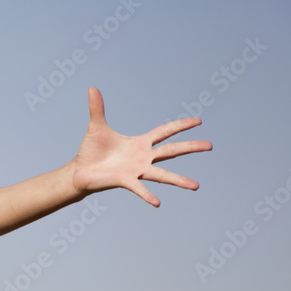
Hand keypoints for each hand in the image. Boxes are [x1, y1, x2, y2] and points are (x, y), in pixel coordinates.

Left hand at [70, 87, 211, 206]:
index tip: (199, 120)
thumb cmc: (91, 151)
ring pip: (162, 175)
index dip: (180, 125)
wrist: (79, 171)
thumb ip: (97, 108)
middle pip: (171, 151)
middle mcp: (142, 157)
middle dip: (190, 147)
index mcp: (140, 143)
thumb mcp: (96, 127)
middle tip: (210, 145)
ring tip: (196, 186)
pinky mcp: (125, 180)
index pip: (165, 131)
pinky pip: (138, 188)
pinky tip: (157, 202)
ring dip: (178, 180)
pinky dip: (147, 195)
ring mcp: (136, 170)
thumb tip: (92, 87)